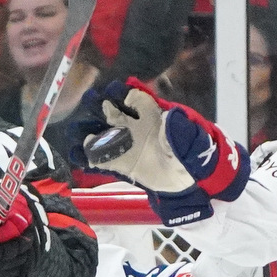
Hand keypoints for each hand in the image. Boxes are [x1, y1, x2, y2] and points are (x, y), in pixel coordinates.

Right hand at [67, 80, 247, 222]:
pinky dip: (88, 157)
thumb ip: (183, 133)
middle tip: (90, 104)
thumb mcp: (196, 144)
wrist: (199, 184)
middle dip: (99, 106)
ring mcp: (126, 145)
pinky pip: (101, 160)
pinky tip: (77, 155)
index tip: (115, 92)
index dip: (123, 92)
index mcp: (155, 114)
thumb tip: (171, 117)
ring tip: (77, 135)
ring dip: (88, 132)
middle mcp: (136, 126)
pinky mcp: (121, 165)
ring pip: (102, 134)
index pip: (135, 97)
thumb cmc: (199, 157)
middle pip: (112, 111)